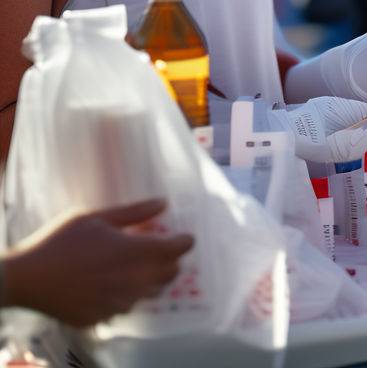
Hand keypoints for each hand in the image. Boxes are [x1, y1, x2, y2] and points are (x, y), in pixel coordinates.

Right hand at [3, 199, 192, 326]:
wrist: (25, 280)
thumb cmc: (59, 241)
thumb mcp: (96, 216)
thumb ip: (134, 212)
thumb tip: (165, 203)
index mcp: (133, 253)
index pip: (176, 250)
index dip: (185, 242)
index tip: (186, 237)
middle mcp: (131, 281)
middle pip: (169, 274)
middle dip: (171, 261)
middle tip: (163, 251)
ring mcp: (116, 304)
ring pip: (150, 293)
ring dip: (151, 279)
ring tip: (138, 267)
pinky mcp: (101, 318)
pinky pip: (125, 307)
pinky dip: (127, 295)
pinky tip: (113, 284)